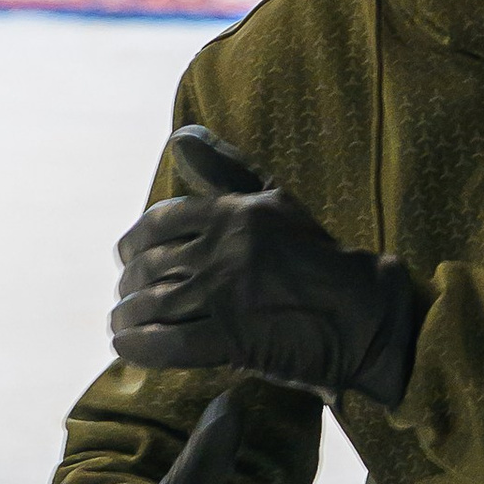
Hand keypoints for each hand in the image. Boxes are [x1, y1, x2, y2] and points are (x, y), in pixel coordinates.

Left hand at [111, 126, 425, 408]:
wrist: (362, 315)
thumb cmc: (319, 257)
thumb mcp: (275, 201)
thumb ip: (225, 169)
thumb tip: (180, 136)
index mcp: (234, 213)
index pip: (159, 223)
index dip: (134, 242)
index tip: (126, 258)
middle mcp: (225, 250)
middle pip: (150, 267)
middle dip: (130, 284)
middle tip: (128, 296)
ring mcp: (227, 295)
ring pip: (152, 305)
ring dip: (127, 317)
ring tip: (121, 324)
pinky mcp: (232, 339)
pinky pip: (166, 343)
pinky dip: (138, 346)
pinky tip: (128, 347)